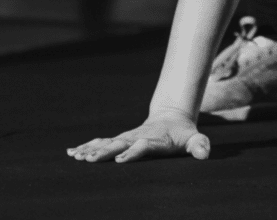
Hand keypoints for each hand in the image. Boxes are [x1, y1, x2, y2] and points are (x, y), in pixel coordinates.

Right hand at [67, 109, 209, 163]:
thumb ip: (199, 145)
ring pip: (107, 143)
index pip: (144, 146)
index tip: (122, 158)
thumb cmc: (182, 135)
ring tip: (77, 156)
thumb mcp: (193, 139)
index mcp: (154, 140)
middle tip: (91, 159)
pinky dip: (87, 146)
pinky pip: (101, 143)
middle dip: (106, 152)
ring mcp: (126, 138)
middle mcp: (137, 138)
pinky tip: (72, 152)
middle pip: (120, 144)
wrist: (171, 118)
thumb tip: (205, 153)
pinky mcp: (119, 140)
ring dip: (92, 149)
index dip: (134, 151)